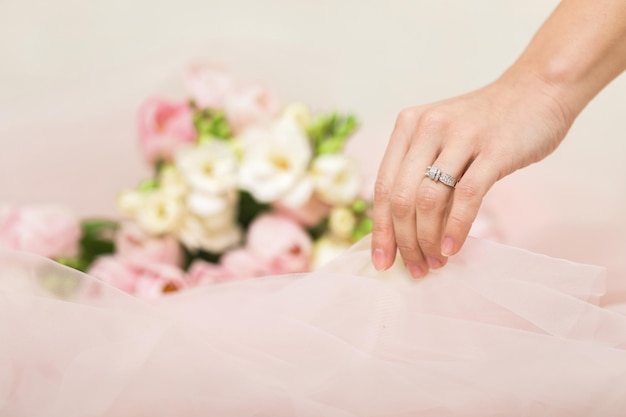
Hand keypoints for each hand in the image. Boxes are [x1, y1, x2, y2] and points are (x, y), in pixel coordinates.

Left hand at [371, 72, 573, 277]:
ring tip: (435, 262)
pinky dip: (456, 228)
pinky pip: (466, 196)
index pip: (383, 187)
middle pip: (401, 198)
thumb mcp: (443, 139)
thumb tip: (403, 231)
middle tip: (415, 268)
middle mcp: (428, 127)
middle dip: (404, 241)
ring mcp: (460, 136)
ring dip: (427, 240)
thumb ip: (422, 174)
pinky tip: (451, 249)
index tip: (382, 261)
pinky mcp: (493, 149)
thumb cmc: (487, 125)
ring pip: (428, 200)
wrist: (538, 90)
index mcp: (408, 126)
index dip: (380, 229)